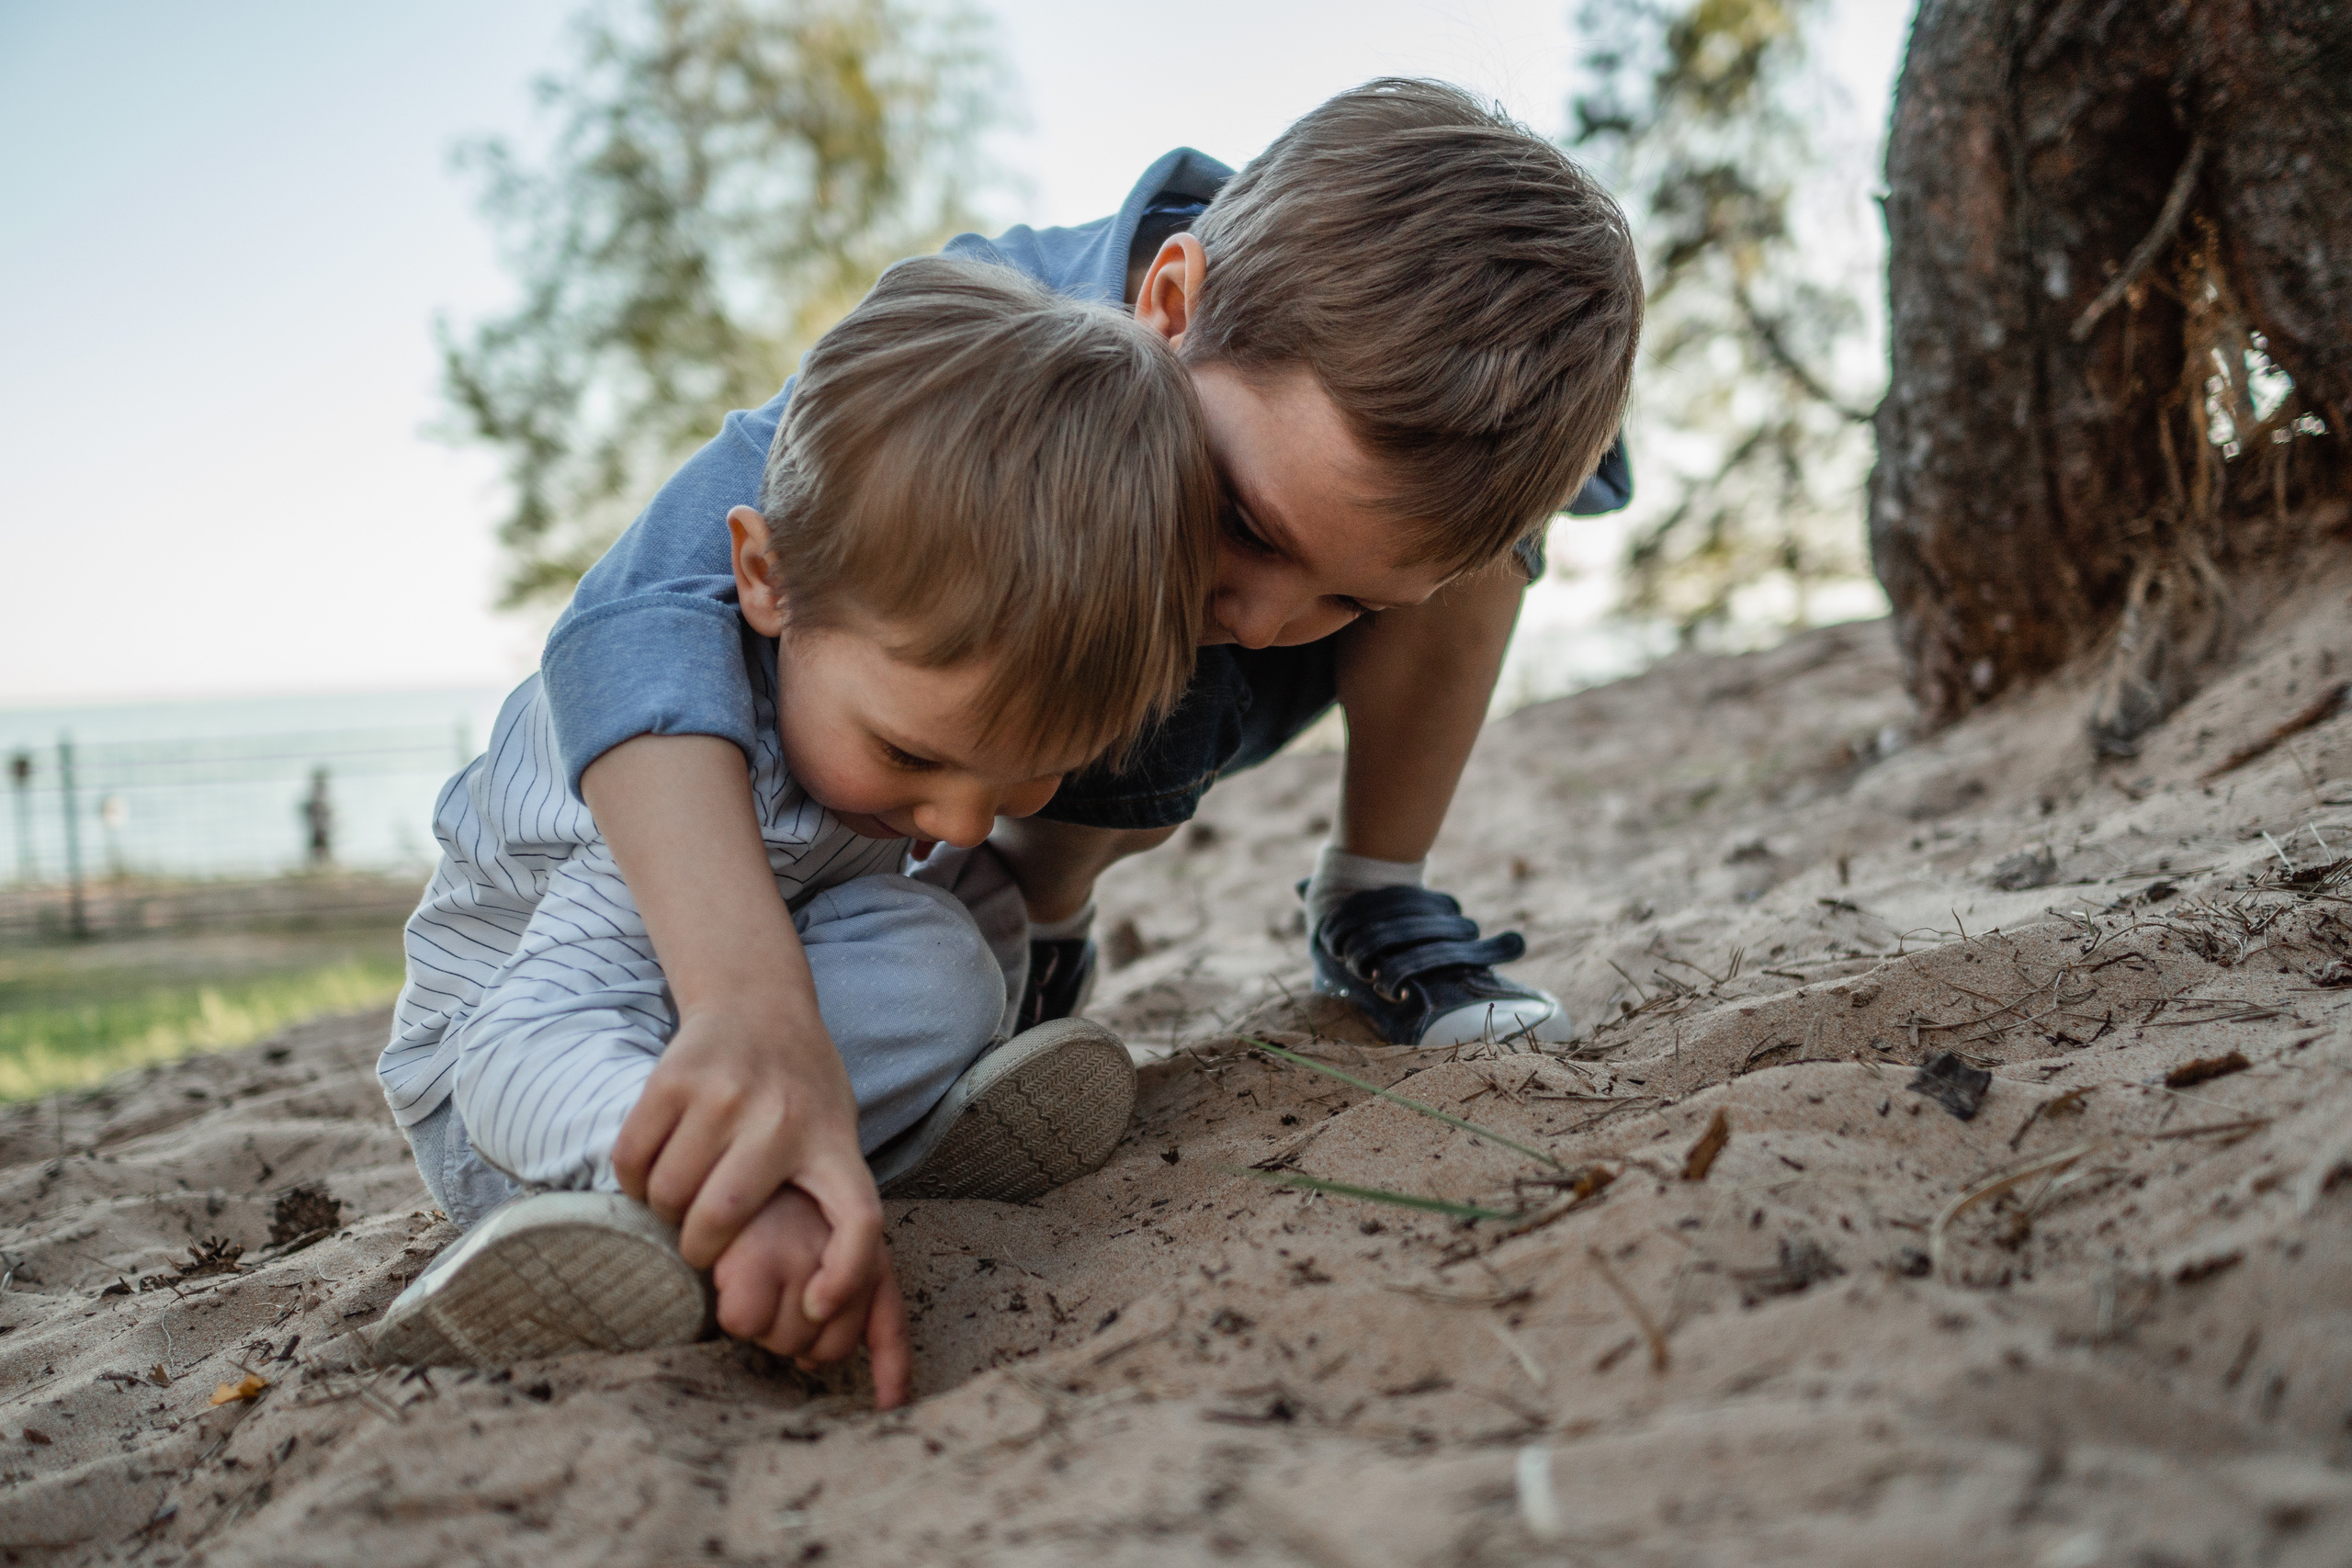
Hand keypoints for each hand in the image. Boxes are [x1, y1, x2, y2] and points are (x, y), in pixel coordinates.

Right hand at [585, 733, 883, 1329]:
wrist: (759, 1002)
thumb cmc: (801, 1091)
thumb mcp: (836, 1135)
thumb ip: (828, 1203)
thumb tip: (820, 1310)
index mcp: (833, 1142)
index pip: (860, 1221)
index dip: (845, 1276)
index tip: (817, 1309)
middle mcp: (782, 1117)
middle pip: (722, 1219)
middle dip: (700, 1248)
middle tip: (701, 1241)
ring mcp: (724, 1093)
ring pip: (669, 1194)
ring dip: (664, 1212)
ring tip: (680, 1196)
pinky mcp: (673, 1077)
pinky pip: (633, 1160)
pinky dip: (634, 1180)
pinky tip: (654, 1169)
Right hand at [710, 1184, 911, 1407]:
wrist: (738, 1150)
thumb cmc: (775, 1203)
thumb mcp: (820, 1237)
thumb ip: (837, 1293)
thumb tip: (812, 1363)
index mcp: (868, 1251)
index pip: (888, 1322)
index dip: (892, 1371)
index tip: (890, 1406)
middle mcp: (846, 1256)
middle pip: (829, 1349)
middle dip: (799, 1340)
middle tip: (774, 1294)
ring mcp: (805, 1258)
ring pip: (783, 1341)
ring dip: (763, 1326)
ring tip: (751, 1275)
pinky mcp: (757, 1258)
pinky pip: (744, 1324)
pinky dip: (731, 1310)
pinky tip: (729, 1275)